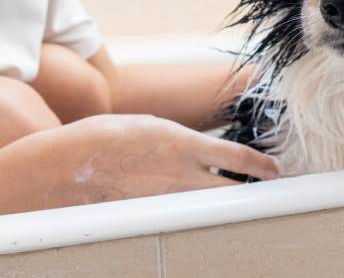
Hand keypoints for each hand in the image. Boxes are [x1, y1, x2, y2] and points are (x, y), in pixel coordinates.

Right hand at [57, 114, 278, 203]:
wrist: (67, 165)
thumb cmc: (108, 137)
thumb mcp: (154, 126)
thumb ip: (184, 141)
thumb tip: (203, 150)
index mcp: (185, 143)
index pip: (239, 157)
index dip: (263, 166)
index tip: (276, 170)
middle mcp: (183, 174)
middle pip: (234, 189)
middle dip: (254, 192)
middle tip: (268, 191)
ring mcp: (168, 199)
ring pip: (212, 206)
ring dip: (226, 203)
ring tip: (236, 201)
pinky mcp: (153, 216)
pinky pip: (184, 215)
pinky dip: (195, 212)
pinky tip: (196, 210)